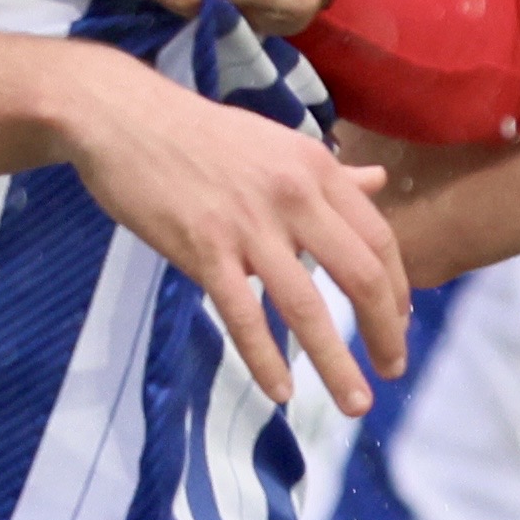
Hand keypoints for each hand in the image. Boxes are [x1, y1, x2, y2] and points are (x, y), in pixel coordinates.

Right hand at [54, 49, 407, 414]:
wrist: (120, 119)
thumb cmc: (197, 133)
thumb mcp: (276, 144)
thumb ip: (330, 172)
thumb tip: (376, 182)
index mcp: (316, 169)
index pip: (379, 238)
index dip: (397, 288)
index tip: (399, 324)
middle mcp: (293, 197)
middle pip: (360, 275)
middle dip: (386, 332)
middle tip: (392, 371)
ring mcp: (247, 225)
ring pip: (306, 306)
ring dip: (337, 362)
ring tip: (354, 401)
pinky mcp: (202, 248)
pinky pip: (242, 314)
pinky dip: (265, 358)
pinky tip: (281, 390)